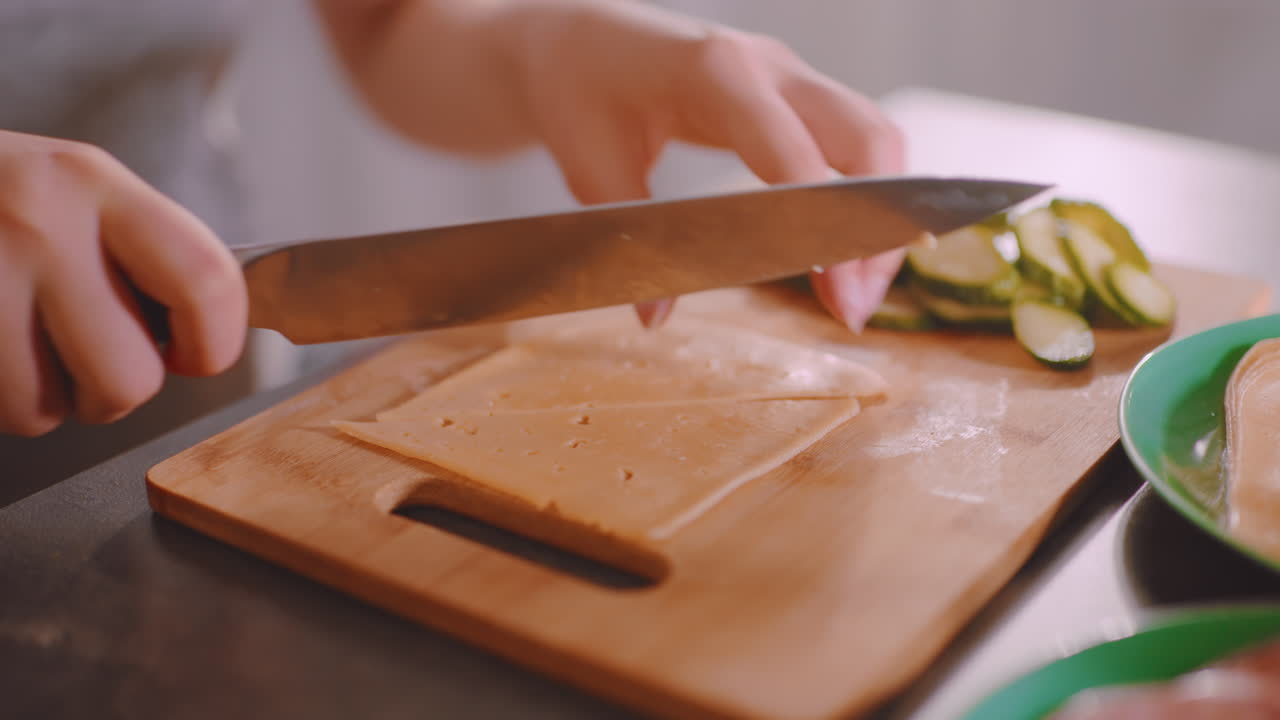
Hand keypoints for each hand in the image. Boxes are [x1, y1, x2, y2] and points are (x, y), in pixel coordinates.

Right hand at [0, 130, 245, 435]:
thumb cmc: (0, 201)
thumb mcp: (77, 193)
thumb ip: (146, 253)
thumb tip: (213, 335)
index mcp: (95, 183)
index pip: (205, 280)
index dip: (217, 342)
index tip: (196, 355)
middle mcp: (36, 221)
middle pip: (129, 376)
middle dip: (117, 390)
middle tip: (90, 357)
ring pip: (48, 410)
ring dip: (44, 400)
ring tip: (22, 347)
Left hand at [497, 0, 906, 329]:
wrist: (580, 41)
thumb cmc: (580, 88)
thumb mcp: (587, 164)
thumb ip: (629, 232)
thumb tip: (656, 314)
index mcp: (717, 70)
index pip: (794, 149)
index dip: (821, 217)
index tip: (833, 283)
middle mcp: (770, 66)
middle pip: (867, 138)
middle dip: (873, 227)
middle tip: (852, 308)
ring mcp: (790, 78)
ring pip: (876, 141)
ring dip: (878, 219)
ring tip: (854, 296)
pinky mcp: (796, 98)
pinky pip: (856, 144)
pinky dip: (865, 199)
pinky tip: (847, 258)